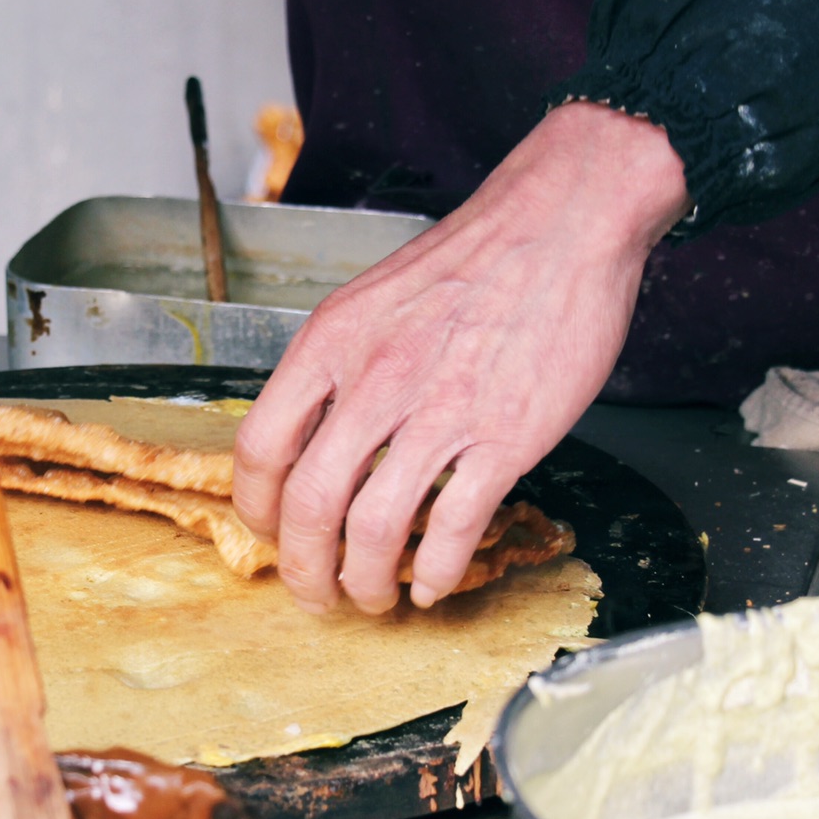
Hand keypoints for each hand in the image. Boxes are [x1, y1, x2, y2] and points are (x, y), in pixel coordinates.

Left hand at [232, 102, 689, 613]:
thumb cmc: (471, 259)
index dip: (257, 508)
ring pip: (376, 529)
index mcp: (331, 343)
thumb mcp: (371, 299)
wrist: (562, 221)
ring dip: (367, 582)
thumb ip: (336, 367)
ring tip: (374, 597)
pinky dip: (437, 572)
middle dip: (304, 569)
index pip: (260, 446)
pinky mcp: (506, 436)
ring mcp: (442, 411)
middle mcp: (376, 379)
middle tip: (316, 594)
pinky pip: (456, 527)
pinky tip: (433, 584)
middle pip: (309, 505)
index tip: (270, 533)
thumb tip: (309, 438)